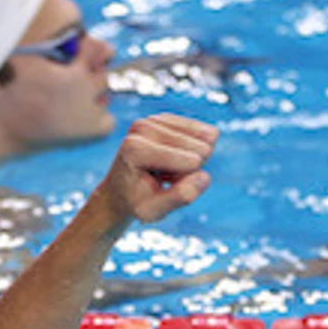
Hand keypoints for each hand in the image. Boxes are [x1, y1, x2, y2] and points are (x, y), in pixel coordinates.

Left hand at [99, 114, 218, 225]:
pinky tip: (170, 158)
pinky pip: (204, 131)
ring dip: (191, 158)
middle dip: (190, 169)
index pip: (192, 161)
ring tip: (164, 169)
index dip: (186, 180)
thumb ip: (180, 197)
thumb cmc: (136, 202)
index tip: (161, 185)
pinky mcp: (162, 117)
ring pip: (208, 137)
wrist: (119, 190)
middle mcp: (142, 128)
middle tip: (163, 178)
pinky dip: (192, 149)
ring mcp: (152, 119)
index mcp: (136, 149)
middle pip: (201, 148)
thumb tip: (205, 177)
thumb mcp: (154, 211)